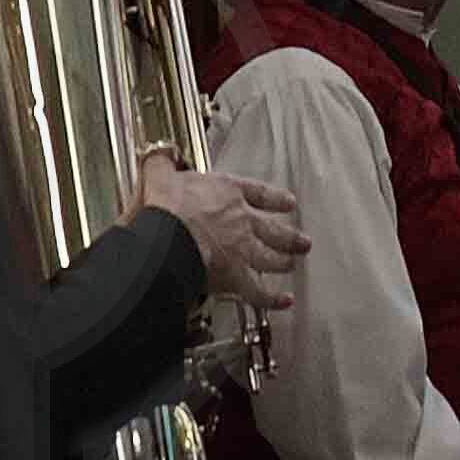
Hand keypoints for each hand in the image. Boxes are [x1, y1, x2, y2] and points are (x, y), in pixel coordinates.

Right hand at [133, 154, 307, 317]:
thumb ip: (163, 167)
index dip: (275, 198)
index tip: (287, 202)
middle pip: (273, 229)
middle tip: (301, 240)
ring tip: (292, 263)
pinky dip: (272, 298)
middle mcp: (241, 221)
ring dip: (284, 261)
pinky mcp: (235, 277)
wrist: (167, 237)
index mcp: (226, 193)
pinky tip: (283, 301)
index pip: (258, 193)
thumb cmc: (167, 209)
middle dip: (289, 236)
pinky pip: (258, 292)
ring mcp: (242, 250)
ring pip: (271, 258)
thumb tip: (158, 158)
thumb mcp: (161, 177)